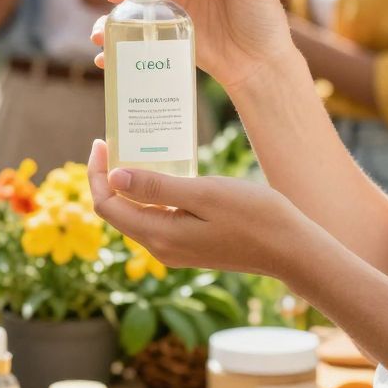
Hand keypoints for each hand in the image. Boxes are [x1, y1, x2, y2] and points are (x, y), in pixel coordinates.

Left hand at [87, 139, 301, 278]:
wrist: (291, 247)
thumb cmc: (253, 216)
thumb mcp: (203, 193)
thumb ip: (157, 187)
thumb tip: (112, 178)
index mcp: (159, 236)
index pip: (107, 206)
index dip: (96, 174)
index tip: (101, 141)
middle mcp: (161, 247)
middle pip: (117, 211)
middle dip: (107, 176)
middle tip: (114, 139)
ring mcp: (175, 248)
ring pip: (137, 213)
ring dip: (128, 184)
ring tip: (135, 149)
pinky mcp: (189, 244)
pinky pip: (157, 216)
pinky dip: (150, 193)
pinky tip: (162, 171)